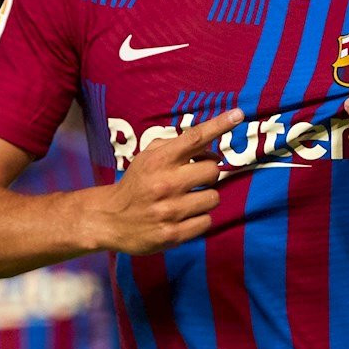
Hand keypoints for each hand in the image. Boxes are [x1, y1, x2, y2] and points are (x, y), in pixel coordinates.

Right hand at [96, 108, 242, 254]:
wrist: (109, 219)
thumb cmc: (137, 183)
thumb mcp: (148, 157)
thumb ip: (176, 146)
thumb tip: (210, 146)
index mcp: (159, 160)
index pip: (195, 138)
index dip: (219, 125)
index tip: (238, 114)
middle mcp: (165, 184)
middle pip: (212, 171)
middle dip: (207, 173)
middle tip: (193, 178)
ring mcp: (170, 211)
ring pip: (213, 198)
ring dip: (205, 198)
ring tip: (187, 199)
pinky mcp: (173, 234)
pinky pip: (206, 221)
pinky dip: (199, 218)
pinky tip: (184, 216)